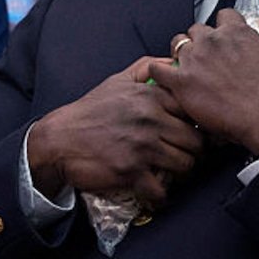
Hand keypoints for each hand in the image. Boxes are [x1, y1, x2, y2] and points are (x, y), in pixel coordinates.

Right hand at [26, 55, 204, 209]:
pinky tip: (153, 191)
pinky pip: (161, 191)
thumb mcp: (117, 80)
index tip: (192, 134)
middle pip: (196, 143)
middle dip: (193, 153)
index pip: (195, 112)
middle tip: (183, 157)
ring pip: (185, 166)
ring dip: (180, 175)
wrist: (58, 140)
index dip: (199, 126)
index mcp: (151, 97)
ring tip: (169, 173)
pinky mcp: (131, 171)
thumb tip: (173, 62)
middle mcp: (150, 119)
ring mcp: (142, 146)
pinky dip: (159, 196)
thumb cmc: (90, 111)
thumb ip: (148, 67)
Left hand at [149, 11, 258, 157]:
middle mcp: (213, 41)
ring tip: (187, 64)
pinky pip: (158, 68)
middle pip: (198, 29)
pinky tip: (163, 74)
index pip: (224, 16)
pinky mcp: (182, 81)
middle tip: (206, 55)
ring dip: (181, 52)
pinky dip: (158, 69)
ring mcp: (195, 60)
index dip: (224, 26)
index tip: (224, 37)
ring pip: (178, 44)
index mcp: (236, 32)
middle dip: (201, 39)